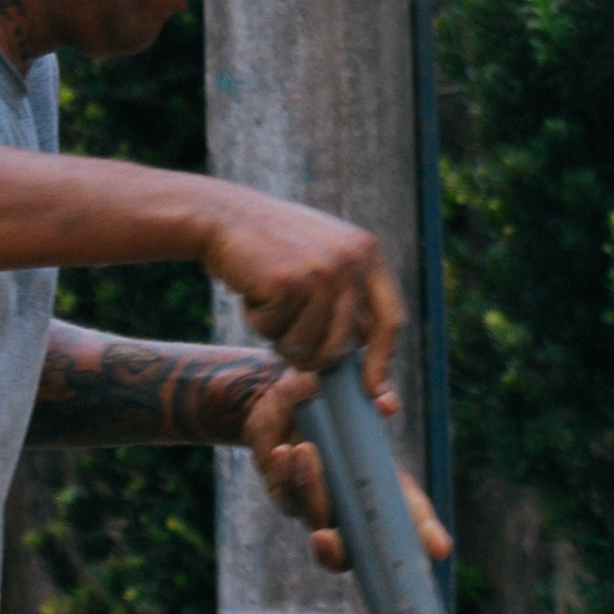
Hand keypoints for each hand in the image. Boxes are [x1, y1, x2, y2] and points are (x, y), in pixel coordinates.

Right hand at [201, 185, 404, 403]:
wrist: (223, 215)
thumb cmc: (273, 249)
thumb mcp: (325, 261)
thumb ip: (351, 303)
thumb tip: (375, 371)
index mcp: (368, 253)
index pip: (390, 321)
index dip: (383, 363)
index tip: (377, 397)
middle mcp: (351, 260)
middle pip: (342, 347)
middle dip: (311, 353)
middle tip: (286, 326)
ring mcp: (321, 270)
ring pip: (308, 347)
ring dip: (280, 337)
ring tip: (269, 300)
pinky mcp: (288, 282)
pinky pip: (275, 333)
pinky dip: (259, 322)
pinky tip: (254, 290)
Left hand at [232, 363, 449, 575]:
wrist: (293, 397)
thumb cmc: (336, 400)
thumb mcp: (356, 397)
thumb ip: (374, 399)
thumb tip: (385, 404)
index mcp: (390, 488)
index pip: (413, 521)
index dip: (427, 537)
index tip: (438, 547)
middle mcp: (358, 507)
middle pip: (356, 548)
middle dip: (338, 551)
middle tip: (325, 538)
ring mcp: (322, 506)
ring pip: (316, 518)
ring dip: (310, 488)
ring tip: (304, 450)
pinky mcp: (288, 496)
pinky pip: (286, 496)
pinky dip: (286, 475)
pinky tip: (283, 453)